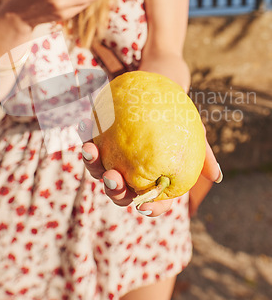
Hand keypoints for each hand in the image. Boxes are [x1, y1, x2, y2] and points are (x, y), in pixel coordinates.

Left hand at [79, 121, 221, 217]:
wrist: (160, 91)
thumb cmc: (179, 118)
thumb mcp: (194, 134)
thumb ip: (203, 155)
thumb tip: (216, 176)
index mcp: (152, 181)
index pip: (152, 204)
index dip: (148, 209)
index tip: (143, 206)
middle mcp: (130, 174)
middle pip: (119, 192)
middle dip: (113, 189)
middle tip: (112, 177)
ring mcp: (112, 159)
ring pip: (98, 170)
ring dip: (91, 163)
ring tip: (90, 150)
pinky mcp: (100, 139)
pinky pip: (89, 140)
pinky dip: (85, 135)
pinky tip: (83, 125)